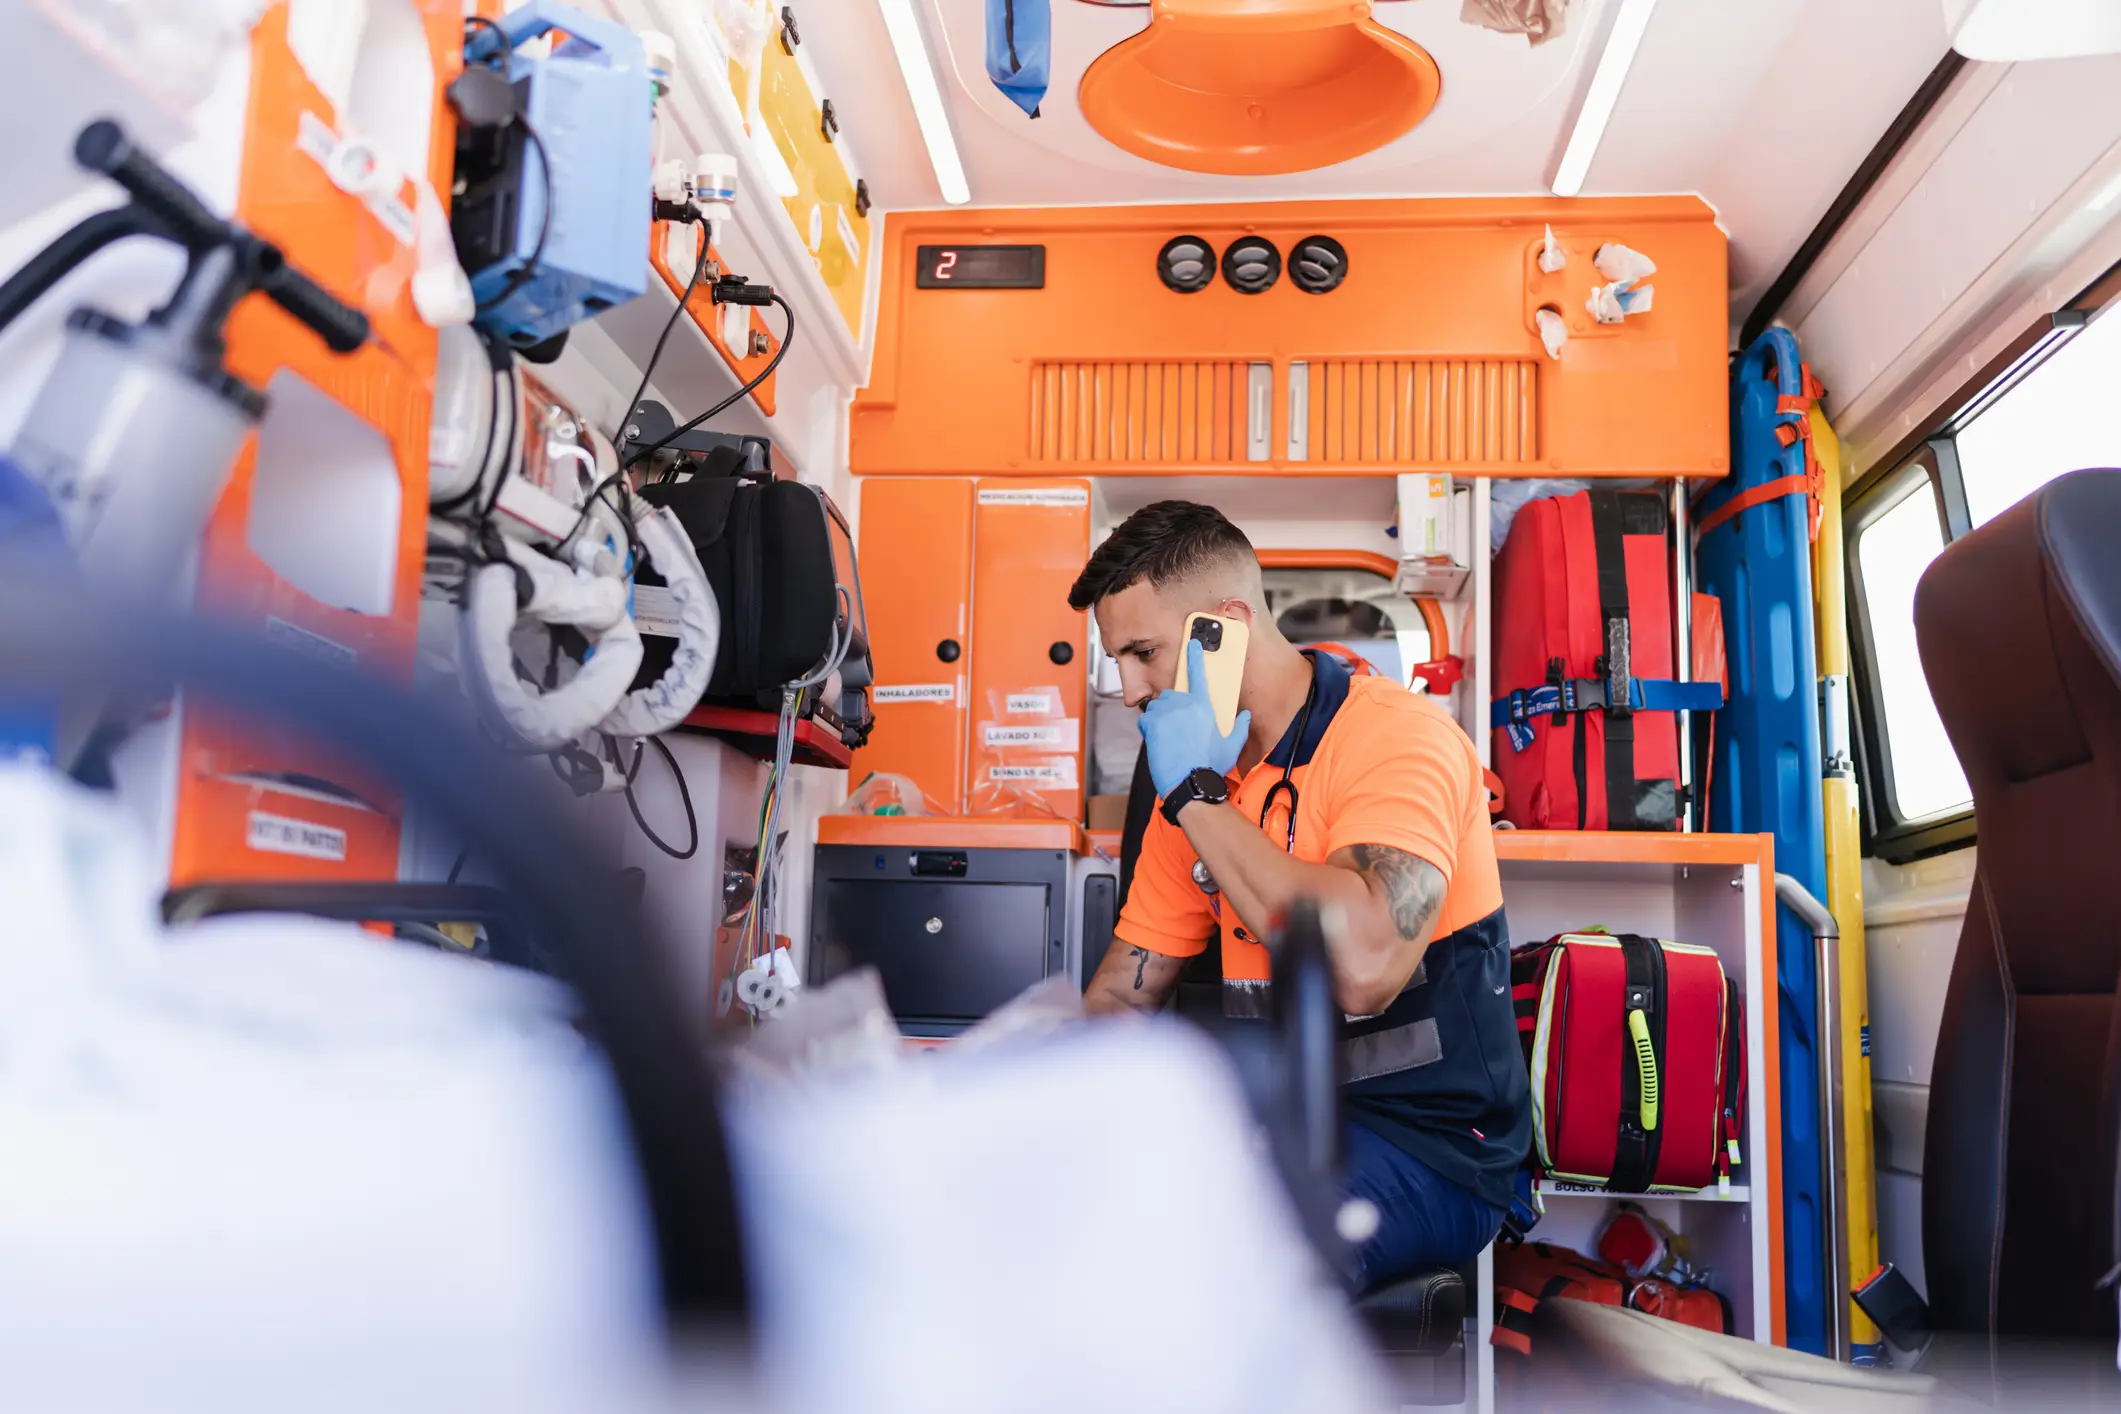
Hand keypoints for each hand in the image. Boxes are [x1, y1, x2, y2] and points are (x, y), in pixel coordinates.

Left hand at [1139, 639, 1251, 797]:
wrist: (1190, 783)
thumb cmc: (1210, 766)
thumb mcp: (1232, 746)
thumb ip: (1240, 727)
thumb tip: (1245, 715)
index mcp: (1204, 706)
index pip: (1198, 675)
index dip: (1195, 657)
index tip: (1192, 643)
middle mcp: (1183, 704)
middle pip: (1172, 694)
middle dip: (1172, 706)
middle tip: (1177, 726)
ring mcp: (1165, 713)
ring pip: (1156, 706)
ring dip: (1160, 717)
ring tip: (1168, 736)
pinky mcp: (1150, 724)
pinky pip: (1145, 719)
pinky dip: (1149, 728)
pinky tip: (1159, 742)